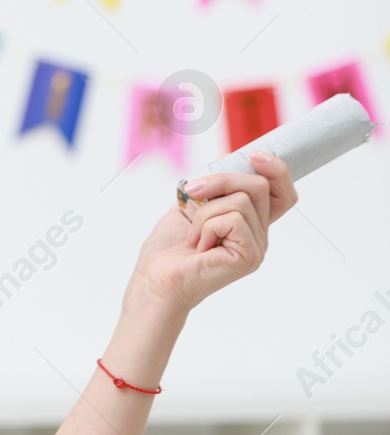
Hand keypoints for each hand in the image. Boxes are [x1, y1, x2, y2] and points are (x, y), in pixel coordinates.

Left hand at [128, 152, 297, 314]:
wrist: (154, 279)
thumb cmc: (168, 248)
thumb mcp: (191, 204)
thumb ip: (215, 186)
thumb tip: (230, 158)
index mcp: (248, 221)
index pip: (281, 191)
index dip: (276, 169)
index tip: (253, 155)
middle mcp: (259, 234)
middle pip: (258, 185)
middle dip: (220, 180)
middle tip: (191, 193)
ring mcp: (258, 246)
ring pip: (242, 200)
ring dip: (205, 212)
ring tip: (192, 234)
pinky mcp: (250, 256)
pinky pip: (234, 219)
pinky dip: (207, 226)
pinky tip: (198, 245)